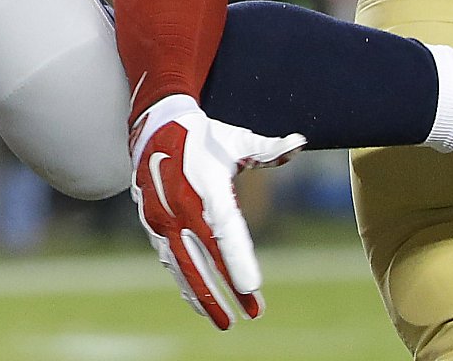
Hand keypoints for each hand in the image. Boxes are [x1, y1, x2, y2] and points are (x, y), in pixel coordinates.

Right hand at [131, 93, 303, 328]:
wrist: (153, 129)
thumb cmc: (205, 138)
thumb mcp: (237, 140)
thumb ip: (268, 148)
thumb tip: (300, 142)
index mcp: (206, 185)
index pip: (224, 228)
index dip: (237, 259)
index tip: (252, 287)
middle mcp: (180, 205)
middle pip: (202, 257)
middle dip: (224, 291)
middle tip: (249, 317)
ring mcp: (162, 218)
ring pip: (183, 266)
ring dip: (204, 296)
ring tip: (225, 323)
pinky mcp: (153, 226)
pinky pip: (170, 261)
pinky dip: (185, 283)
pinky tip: (201, 303)